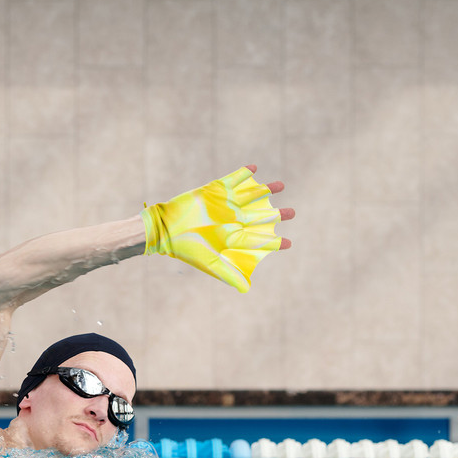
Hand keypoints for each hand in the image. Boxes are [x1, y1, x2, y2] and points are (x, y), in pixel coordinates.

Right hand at [141, 165, 293, 291]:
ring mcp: (224, 204)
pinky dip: (243, 173)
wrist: (165, 229)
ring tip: (281, 186)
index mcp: (231, 237)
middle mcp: (231, 220)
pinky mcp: (214, 190)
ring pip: (250, 195)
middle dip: (276, 214)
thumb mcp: (209, 262)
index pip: (257, 239)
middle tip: (293, 213)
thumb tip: (246, 290)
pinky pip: (232, 179)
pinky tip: (256, 168)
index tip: (289, 243)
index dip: (274, 242)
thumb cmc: (187, 248)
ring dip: (265, 190)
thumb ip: (227, 274)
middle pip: (259, 216)